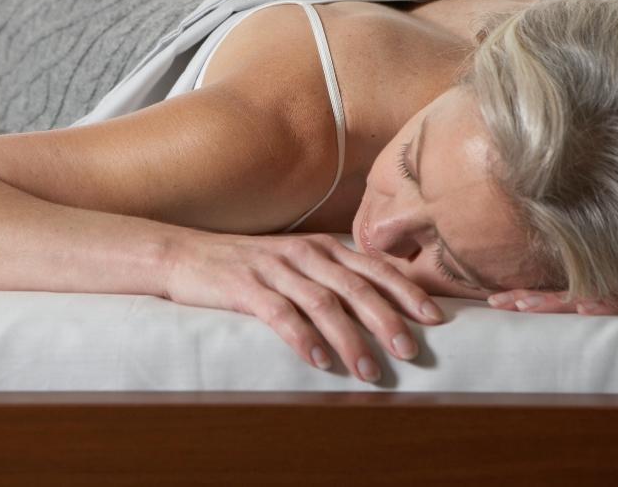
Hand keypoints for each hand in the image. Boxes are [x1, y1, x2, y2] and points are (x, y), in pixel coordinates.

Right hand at [163, 231, 446, 381]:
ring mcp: (273, 269)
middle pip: (355, 286)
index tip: (435, 318)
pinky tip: (319, 360)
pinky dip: (303, 338)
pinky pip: (280, 314)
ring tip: (369, 371)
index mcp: (320, 246)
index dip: (406, 291)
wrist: (183, 255)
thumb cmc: (244, 265)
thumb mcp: (293, 262)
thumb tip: (376, 309)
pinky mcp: (244, 287)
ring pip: (322, 303)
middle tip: (412, 351)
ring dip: (350, 339)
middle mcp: (302, 253)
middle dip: (387, 319)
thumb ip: (329, 276)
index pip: (374, 267)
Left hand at [486, 289, 617, 314]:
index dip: (520, 298)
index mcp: (591, 291)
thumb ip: (590, 304)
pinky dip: (603, 306)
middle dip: (524, 300)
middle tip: (495, 304)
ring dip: (553, 302)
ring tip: (527, 307)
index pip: (548, 296)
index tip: (490, 302)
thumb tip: (559, 311)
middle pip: (556, 296)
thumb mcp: (617, 301)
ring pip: (582, 298)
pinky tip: (585, 309)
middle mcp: (602, 290)